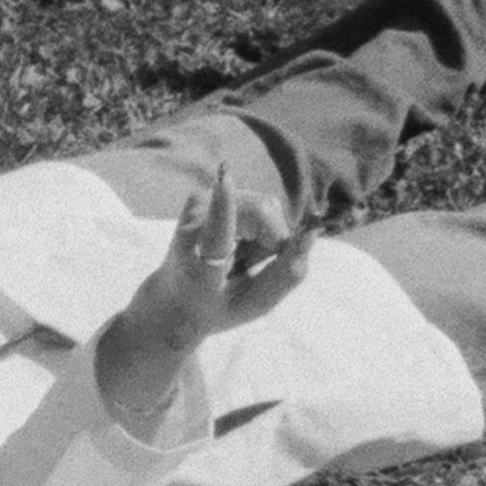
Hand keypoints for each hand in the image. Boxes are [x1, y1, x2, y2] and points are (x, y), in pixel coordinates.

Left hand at [97, 176, 310, 434]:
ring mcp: (194, 205)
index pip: (215, 236)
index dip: (225, 208)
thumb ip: (287, 274)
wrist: (173, 301)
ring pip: (265, 207)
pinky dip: (255, 227)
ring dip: (264, 236)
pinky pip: (254, 203)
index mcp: (199, 268)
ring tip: (238, 259)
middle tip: (247, 269)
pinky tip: (233, 245)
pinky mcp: (199, 196)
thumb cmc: (217, 306)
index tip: (225, 178)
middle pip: (264, 214)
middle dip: (273, 242)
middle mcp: (192, 228)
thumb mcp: (255, 304)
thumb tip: (312, 233)